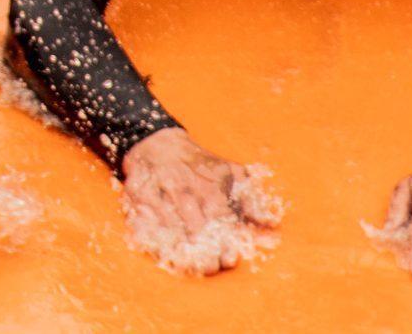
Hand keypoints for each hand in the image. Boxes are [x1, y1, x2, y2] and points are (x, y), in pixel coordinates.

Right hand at [118, 127, 280, 274]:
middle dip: (204, 253)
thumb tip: (272, 225)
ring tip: (189, 266)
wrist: (157, 144)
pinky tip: (161, 252)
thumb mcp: (231, 174)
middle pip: (196, 230)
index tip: (229, 260)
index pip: (221, 222)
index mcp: (210, 187)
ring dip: (180, 251)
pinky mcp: (138, 196)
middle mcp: (185, 190)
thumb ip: (251, 200)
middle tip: (210, 268)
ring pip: (170, 229)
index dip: (226, 245)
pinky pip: (144, 223)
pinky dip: (152, 240)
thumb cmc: (199, 164)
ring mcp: (160, 194)